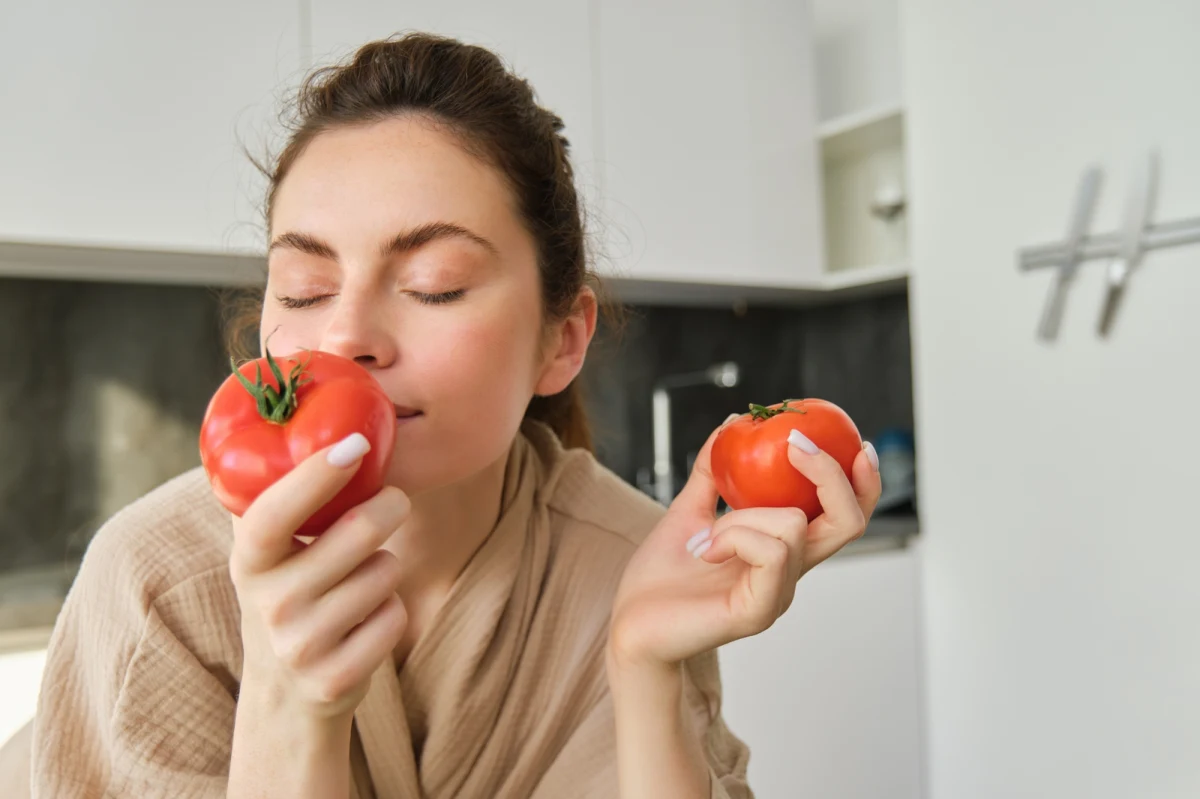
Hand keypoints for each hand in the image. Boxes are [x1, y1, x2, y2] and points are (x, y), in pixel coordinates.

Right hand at [228, 432, 409, 722]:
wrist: (284, 694)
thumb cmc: (288, 594)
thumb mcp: (268, 553)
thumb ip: (278, 497)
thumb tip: (300, 409)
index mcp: (249, 560)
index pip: (274, 513)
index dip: (314, 476)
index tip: (353, 444)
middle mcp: (269, 603)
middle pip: (359, 534)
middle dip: (389, 507)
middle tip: (394, 500)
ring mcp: (300, 644)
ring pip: (385, 572)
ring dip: (387, 567)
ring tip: (361, 579)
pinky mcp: (335, 678)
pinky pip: (395, 616)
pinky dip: (392, 612)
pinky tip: (365, 622)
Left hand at [608, 420, 881, 668]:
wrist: (631, 623)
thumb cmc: (661, 577)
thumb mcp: (688, 510)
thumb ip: (712, 471)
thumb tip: (732, 423)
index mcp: (783, 550)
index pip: (845, 516)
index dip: (863, 481)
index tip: (857, 442)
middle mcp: (791, 573)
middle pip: (848, 521)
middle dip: (830, 473)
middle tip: (795, 443)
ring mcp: (778, 594)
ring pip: (791, 526)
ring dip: (743, 516)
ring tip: (707, 537)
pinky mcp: (760, 611)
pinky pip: (770, 553)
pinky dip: (735, 538)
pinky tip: (707, 552)